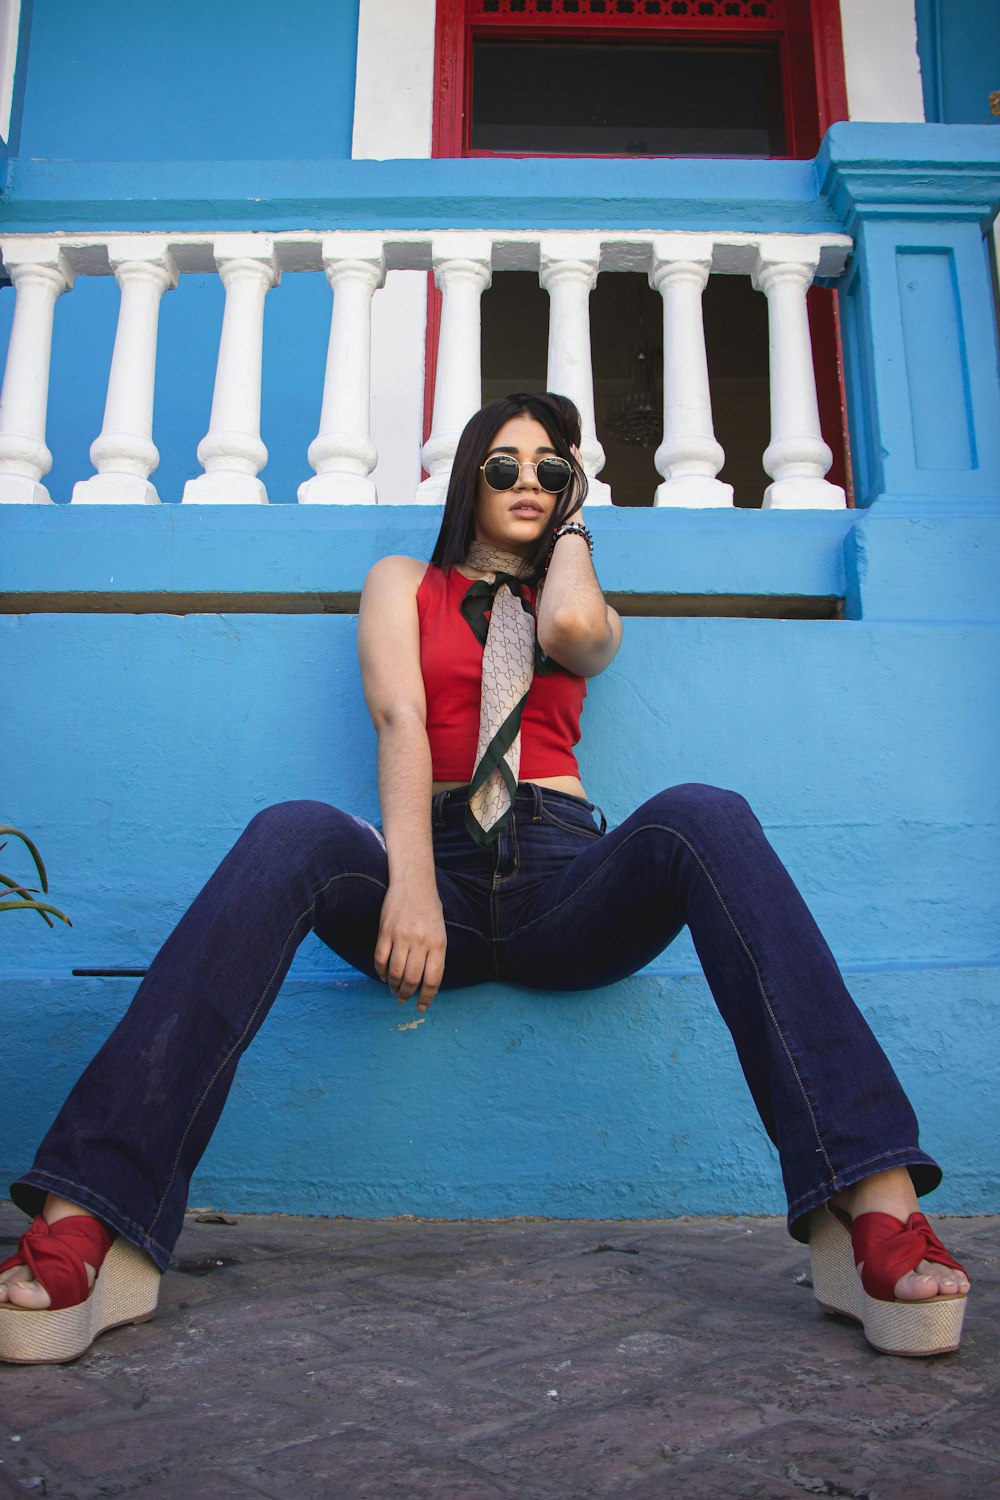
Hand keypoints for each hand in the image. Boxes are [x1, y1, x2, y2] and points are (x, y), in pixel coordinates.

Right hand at [374, 881, 446, 1011]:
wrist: (413, 882)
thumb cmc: (429, 909)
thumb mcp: (440, 931)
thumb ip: (435, 955)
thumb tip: (427, 983)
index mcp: (438, 943)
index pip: (433, 979)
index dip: (427, 997)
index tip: (422, 1006)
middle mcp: (420, 941)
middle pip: (412, 979)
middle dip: (407, 994)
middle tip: (403, 999)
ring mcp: (401, 936)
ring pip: (394, 972)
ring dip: (393, 986)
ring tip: (394, 990)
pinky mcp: (385, 931)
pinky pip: (380, 958)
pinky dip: (380, 972)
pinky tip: (383, 976)